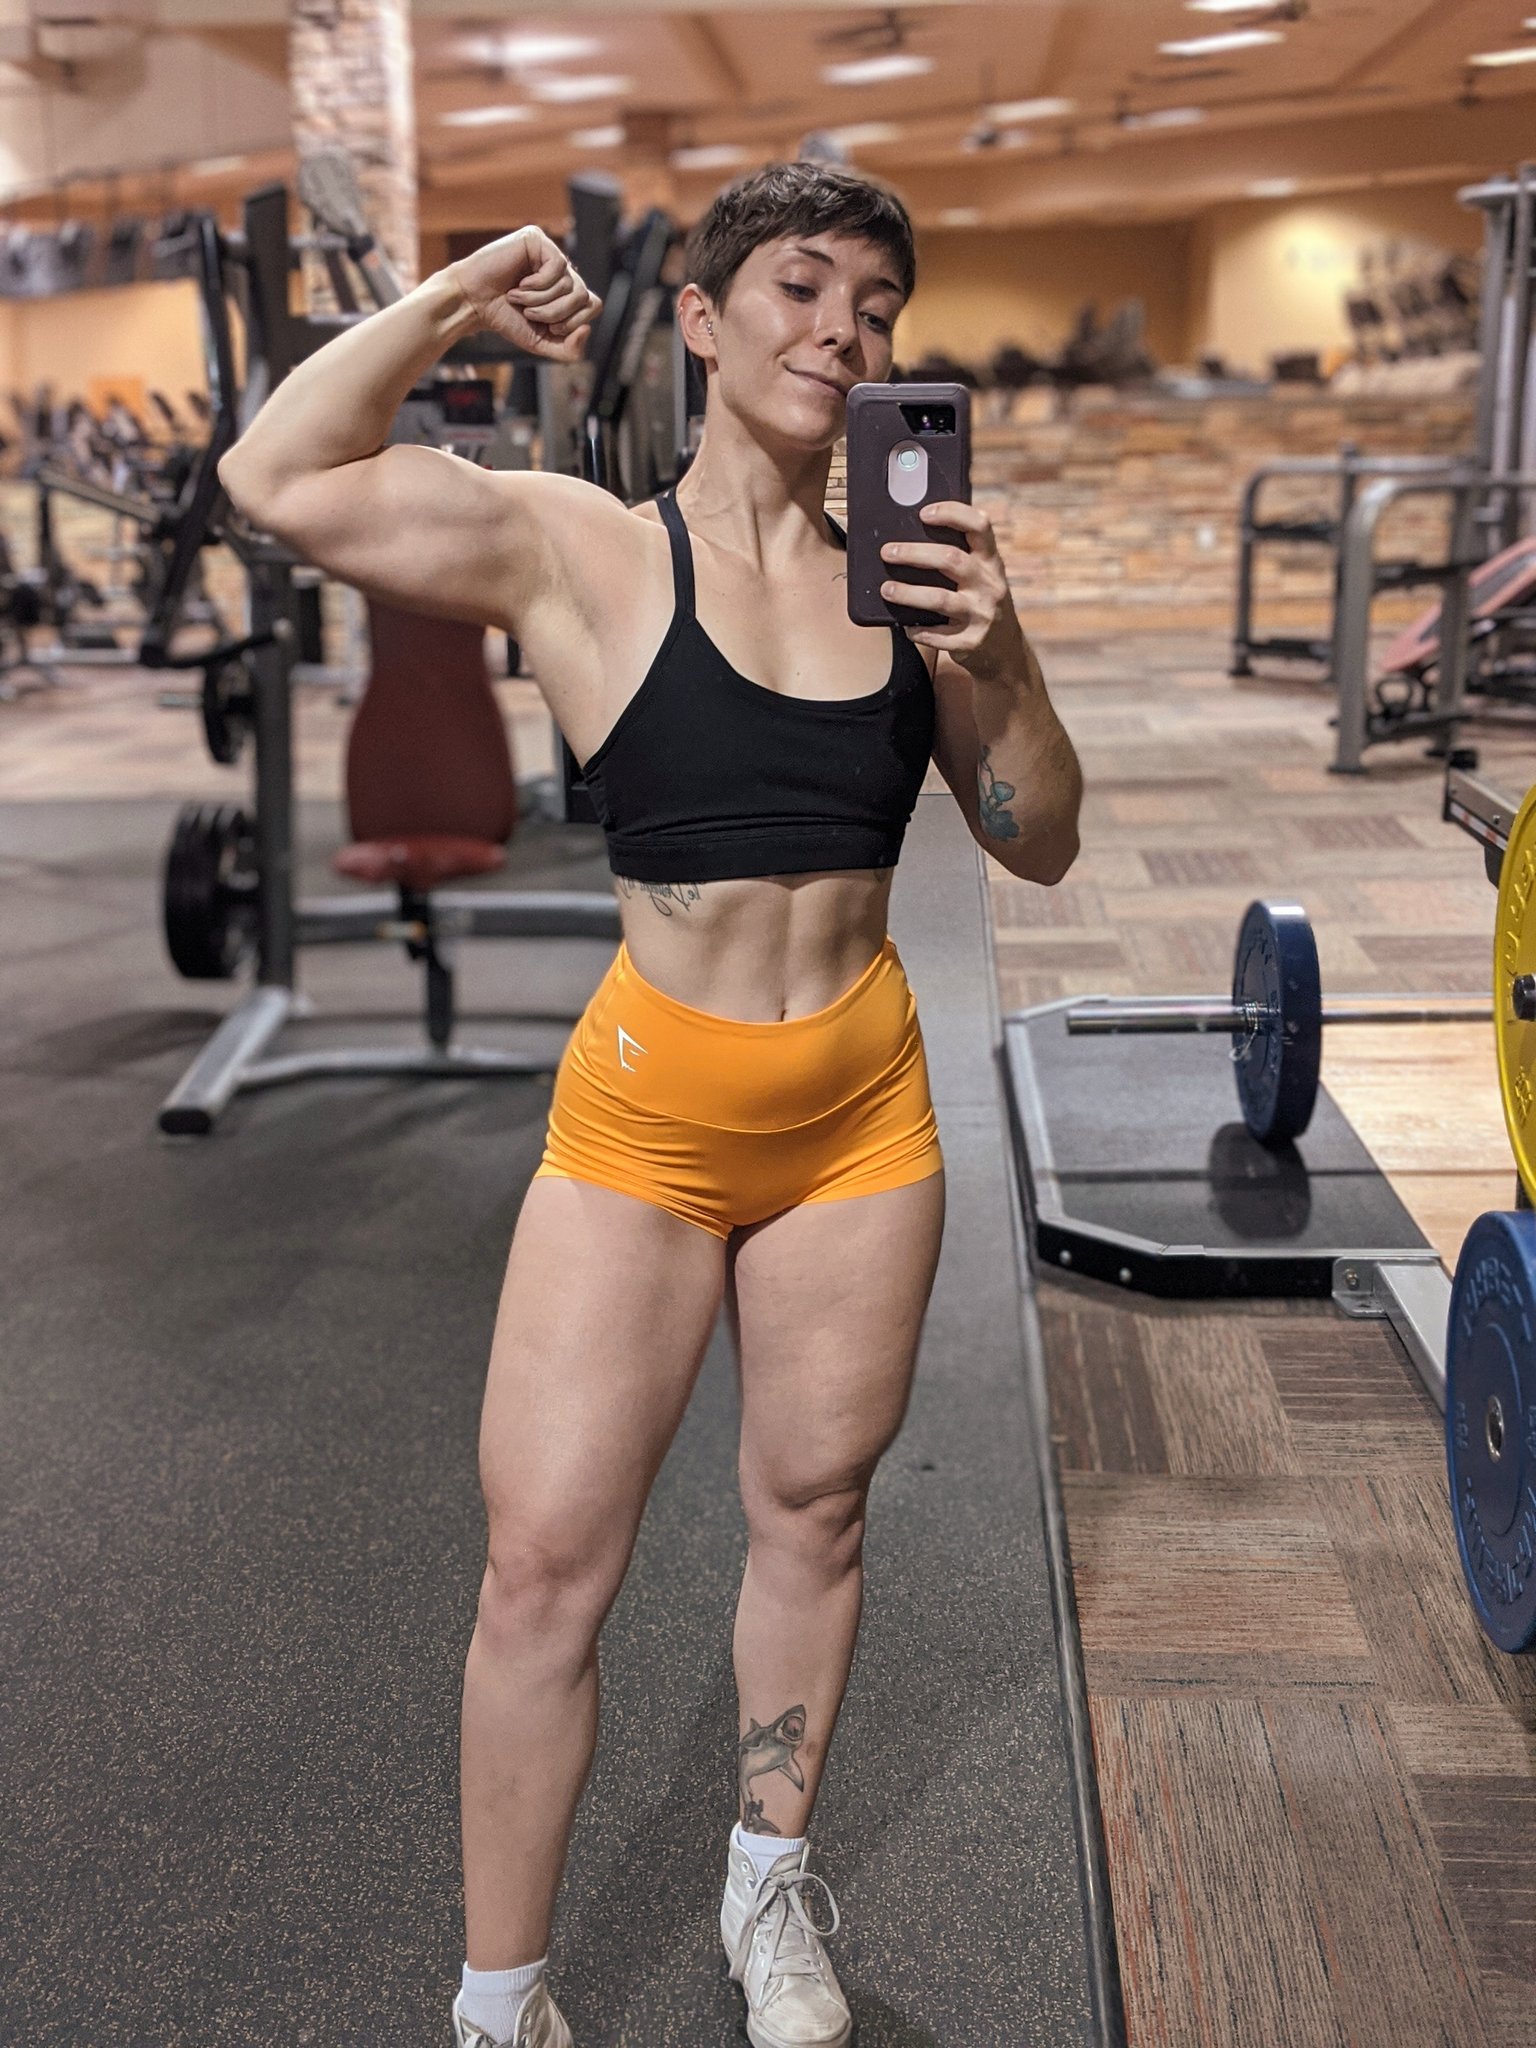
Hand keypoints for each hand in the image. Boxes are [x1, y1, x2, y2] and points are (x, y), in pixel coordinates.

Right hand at [447, 226, 601, 361]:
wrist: (474, 303)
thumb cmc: (505, 318)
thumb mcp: (542, 343)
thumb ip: (570, 350)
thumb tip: (587, 330)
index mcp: (566, 290)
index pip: (594, 305)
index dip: (574, 322)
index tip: (548, 327)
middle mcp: (562, 270)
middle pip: (584, 296)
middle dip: (556, 314)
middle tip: (530, 313)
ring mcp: (550, 252)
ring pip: (570, 284)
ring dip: (540, 301)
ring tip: (518, 298)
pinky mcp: (537, 239)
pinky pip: (558, 266)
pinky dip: (538, 284)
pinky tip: (520, 284)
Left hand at [879, 502, 1023, 678]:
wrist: (1006, 652)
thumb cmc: (981, 603)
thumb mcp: (982, 577)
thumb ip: (959, 558)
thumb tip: (909, 540)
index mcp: (991, 561)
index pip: (979, 526)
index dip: (952, 514)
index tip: (924, 513)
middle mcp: (990, 584)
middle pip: (951, 559)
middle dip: (914, 553)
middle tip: (887, 552)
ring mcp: (982, 614)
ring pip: (939, 598)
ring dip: (907, 593)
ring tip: (886, 589)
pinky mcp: (972, 641)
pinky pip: (937, 635)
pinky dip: (916, 630)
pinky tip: (905, 626)